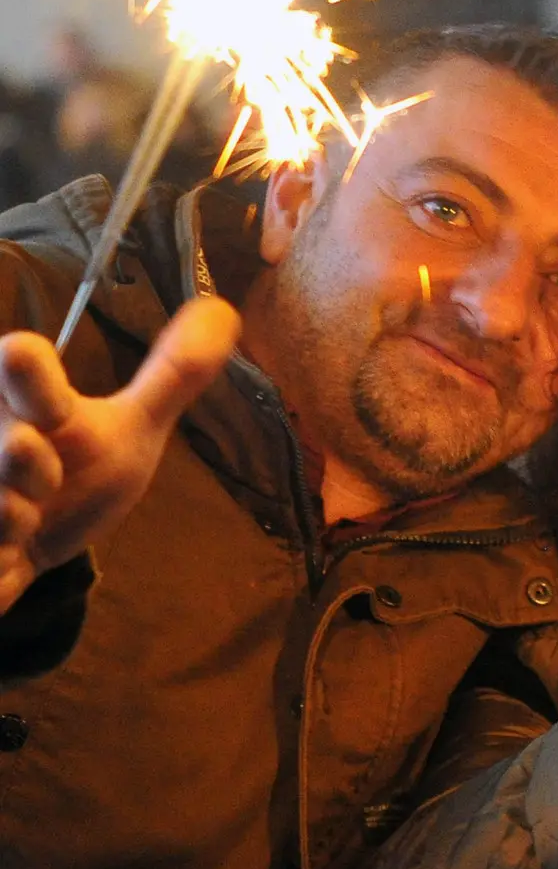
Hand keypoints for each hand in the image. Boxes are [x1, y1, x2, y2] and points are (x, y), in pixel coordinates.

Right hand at [0, 296, 240, 611]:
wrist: (24, 553)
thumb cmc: (78, 480)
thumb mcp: (131, 430)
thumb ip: (174, 376)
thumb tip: (223, 308)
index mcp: (32, 403)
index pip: (20, 359)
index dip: (28, 369)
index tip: (28, 361)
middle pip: (12, 442)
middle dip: (23, 455)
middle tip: (34, 458)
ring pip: (0, 506)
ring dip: (14, 516)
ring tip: (26, 520)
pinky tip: (7, 560)